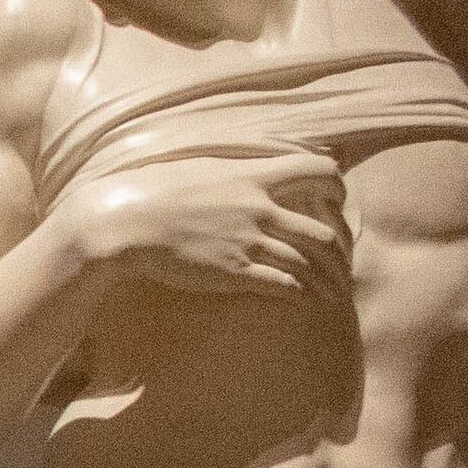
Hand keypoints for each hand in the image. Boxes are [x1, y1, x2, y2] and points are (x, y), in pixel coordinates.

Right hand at [66, 150, 346, 298]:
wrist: (124, 224)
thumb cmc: (153, 192)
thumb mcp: (201, 166)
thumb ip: (234, 169)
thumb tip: (248, 167)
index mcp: (254, 177)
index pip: (320, 171)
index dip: (338, 191)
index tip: (338, 207)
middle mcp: (259, 209)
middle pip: (324, 233)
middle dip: (341, 255)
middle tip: (342, 266)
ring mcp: (248, 242)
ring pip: (309, 264)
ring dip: (327, 282)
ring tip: (333, 294)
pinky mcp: (233, 271)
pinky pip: (283, 285)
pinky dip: (301, 295)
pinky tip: (305, 302)